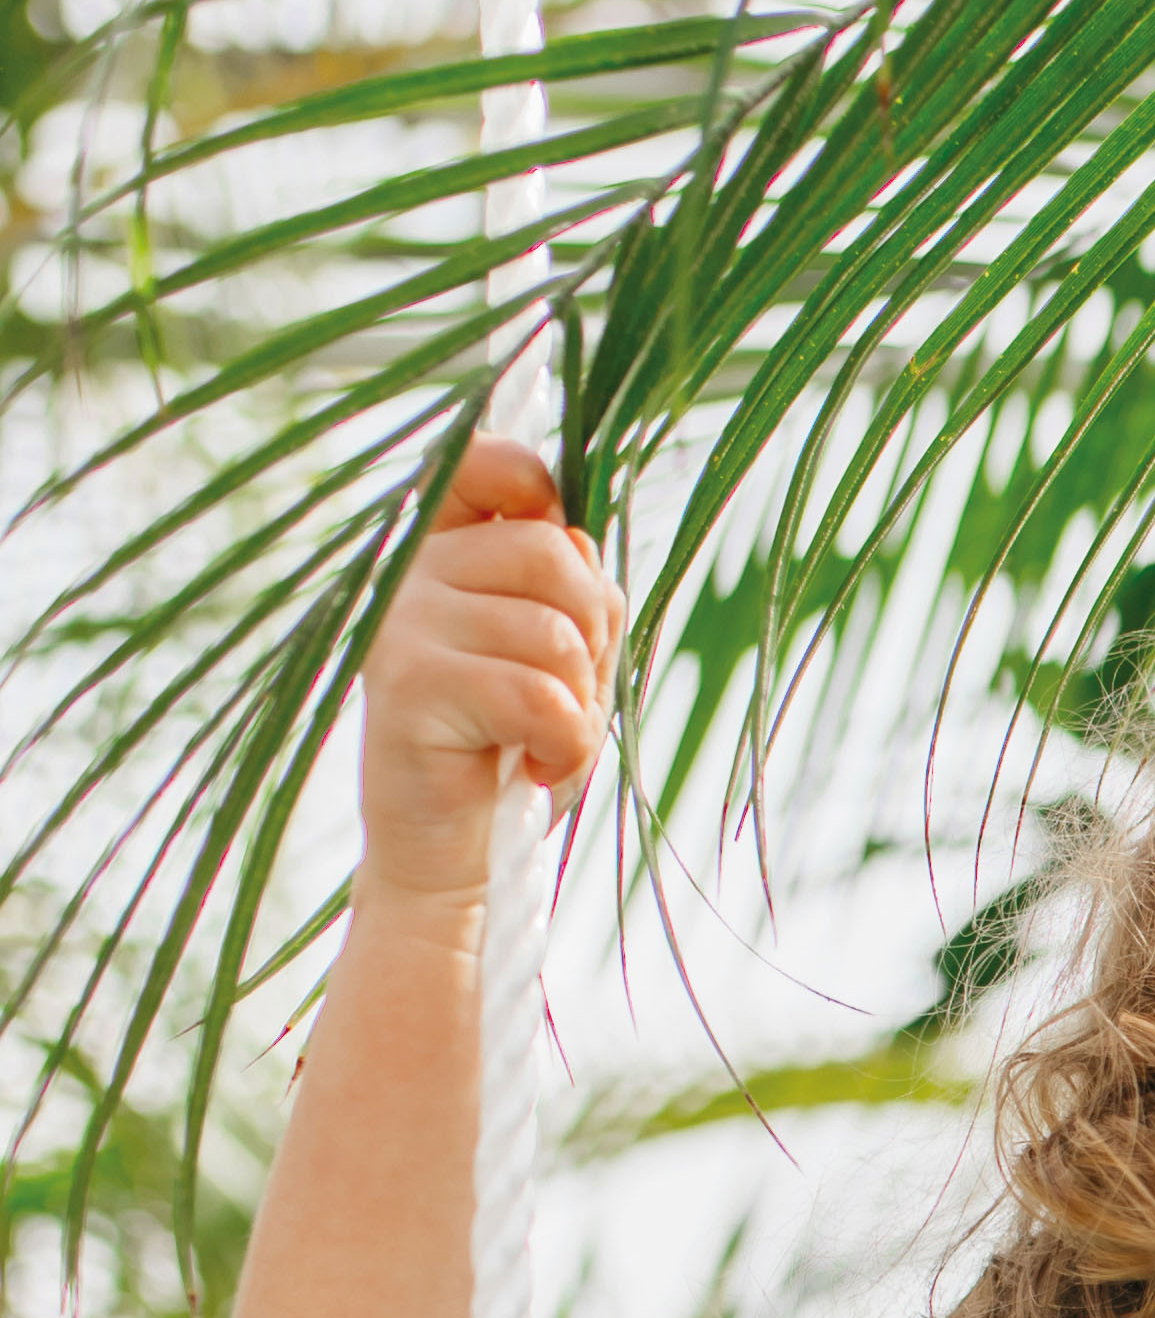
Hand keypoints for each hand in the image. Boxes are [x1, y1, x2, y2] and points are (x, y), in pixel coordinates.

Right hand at [356, 433, 619, 912]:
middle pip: (552, 554)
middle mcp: (406, 575)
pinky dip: (567, 745)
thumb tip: (573, 538)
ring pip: (553, 633)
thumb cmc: (513, 747)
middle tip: (565, 693)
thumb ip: (568, 587)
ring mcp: (398, 626)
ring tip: (543, 740)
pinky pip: (538, 695)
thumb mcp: (559, 655)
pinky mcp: (405, 687)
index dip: (534, 486)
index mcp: (440, 552)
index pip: (483, 463)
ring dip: (579, 704)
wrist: (454, 854)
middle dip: (593, 634)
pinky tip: (538, 768)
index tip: (557, 549)